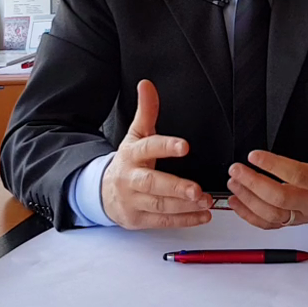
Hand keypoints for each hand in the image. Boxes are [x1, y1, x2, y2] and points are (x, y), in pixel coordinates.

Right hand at [100, 80, 212, 228]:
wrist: (101, 192)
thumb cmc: (127, 162)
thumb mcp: (135, 135)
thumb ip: (146, 112)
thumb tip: (147, 84)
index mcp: (132, 154)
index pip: (149, 148)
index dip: (166, 147)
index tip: (185, 146)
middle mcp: (131, 178)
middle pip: (153, 183)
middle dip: (176, 187)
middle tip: (198, 190)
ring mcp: (133, 201)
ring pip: (159, 205)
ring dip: (184, 206)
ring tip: (206, 201)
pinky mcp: (137, 220)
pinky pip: (162, 222)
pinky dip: (184, 220)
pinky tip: (201, 215)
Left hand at [226, 115, 307, 229]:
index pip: (297, 176)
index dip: (275, 166)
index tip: (254, 155)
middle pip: (281, 199)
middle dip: (255, 184)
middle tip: (236, 169)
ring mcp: (301, 215)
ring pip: (272, 215)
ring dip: (248, 200)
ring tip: (233, 182)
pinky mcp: (291, 221)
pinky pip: (269, 224)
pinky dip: (249, 216)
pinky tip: (235, 202)